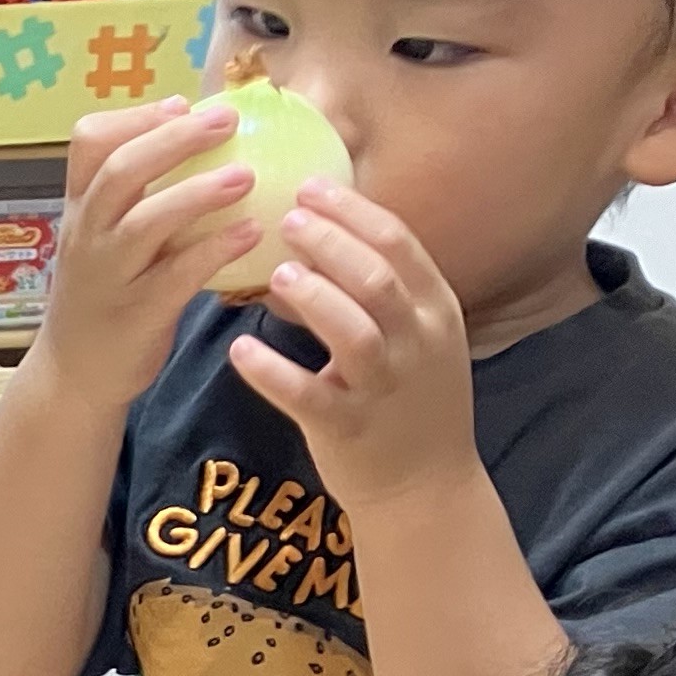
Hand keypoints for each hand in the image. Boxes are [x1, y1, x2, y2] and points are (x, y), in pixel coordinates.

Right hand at [28, 97, 261, 409]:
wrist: (74, 373)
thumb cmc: (105, 295)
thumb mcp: (104, 238)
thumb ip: (139, 195)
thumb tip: (198, 140)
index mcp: (81, 208)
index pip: (90, 143)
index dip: (136, 117)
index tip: (180, 105)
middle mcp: (87, 235)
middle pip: (121, 170)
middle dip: (175, 138)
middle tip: (227, 120)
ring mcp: (107, 276)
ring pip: (146, 222)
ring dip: (198, 193)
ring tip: (245, 176)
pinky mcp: (135, 315)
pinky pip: (176, 275)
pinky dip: (216, 250)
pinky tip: (252, 233)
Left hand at [226, 180, 478, 518]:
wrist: (426, 489)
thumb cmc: (408, 401)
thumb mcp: (415, 337)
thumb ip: (380, 290)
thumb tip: (318, 236)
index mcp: (436, 311)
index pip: (399, 243)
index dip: (352, 211)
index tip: (310, 186)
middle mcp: (417, 344)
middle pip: (376, 277)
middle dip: (329, 241)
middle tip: (285, 218)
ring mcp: (386, 389)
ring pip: (353, 332)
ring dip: (312, 297)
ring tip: (275, 273)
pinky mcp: (349, 429)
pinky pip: (306, 395)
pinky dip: (271, 371)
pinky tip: (240, 350)